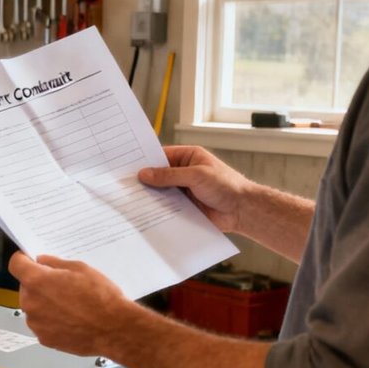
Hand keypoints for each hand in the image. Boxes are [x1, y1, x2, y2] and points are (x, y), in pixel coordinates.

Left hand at [7, 252, 142, 356]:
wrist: (115, 329)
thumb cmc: (102, 299)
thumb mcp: (80, 269)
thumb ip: (55, 264)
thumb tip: (43, 262)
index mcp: (37, 281)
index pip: (16, 264)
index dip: (23, 259)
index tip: (28, 260)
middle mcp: (31, 303)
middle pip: (25, 287)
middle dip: (39, 284)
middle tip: (61, 285)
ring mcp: (36, 323)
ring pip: (34, 307)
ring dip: (45, 303)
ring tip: (70, 304)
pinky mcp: (44, 338)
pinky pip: (42, 324)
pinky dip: (51, 320)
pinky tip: (70, 318)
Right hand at [137, 145, 254, 232]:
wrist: (243, 210)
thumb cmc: (227, 186)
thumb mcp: (196, 175)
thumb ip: (169, 175)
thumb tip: (145, 174)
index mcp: (189, 157)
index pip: (162, 156)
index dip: (146, 160)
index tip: (128, 166)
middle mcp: (185, 173)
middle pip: (159, 175)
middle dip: (145, 180)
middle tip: (125, 184)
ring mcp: (184, 190)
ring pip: (161, 192)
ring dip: (150, 196)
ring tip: (130, 199)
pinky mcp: (184, 207)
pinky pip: (167, 207)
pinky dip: (158, 209)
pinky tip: (145, 212)